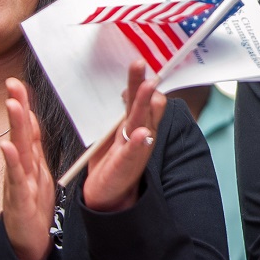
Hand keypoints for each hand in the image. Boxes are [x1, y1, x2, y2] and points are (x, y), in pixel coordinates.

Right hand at [0, 78, 57, 259]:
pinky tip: (7, 147)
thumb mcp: (37, 173)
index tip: (19, 83)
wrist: (27, 242)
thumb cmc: (33, 207)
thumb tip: (30, 120)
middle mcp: (22, 168)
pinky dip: (12, 162)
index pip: (28, 128)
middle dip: (18, 107)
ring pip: (18, 150)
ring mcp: (18, 182)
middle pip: (20, 133)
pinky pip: (15, 178)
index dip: (25, 106)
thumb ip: (33, 148)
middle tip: (13, 83)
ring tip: (12, 104)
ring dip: (15, 127)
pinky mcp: (18, 199)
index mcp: (30, 161)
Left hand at [82, 61, 165, 211]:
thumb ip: (126, 111)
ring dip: (145, 104)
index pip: (141, 97)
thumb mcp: (119, 132)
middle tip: (142, 64)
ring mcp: (136, 148)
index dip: (139, 81)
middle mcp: (141, 133)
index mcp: (136, 124)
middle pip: (144, 104)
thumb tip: (130, 87)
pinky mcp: (127, 165)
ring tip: (149, 88)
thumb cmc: (115, 161)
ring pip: (142, 122)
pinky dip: (139, 142)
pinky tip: (143, 133)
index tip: (137, 63)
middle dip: (143, 85)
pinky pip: (134, 152)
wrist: (111, 195)